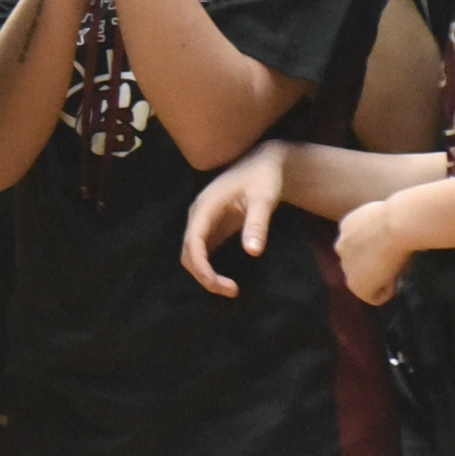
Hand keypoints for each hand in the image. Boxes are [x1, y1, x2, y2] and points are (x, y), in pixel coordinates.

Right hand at [181, 141, 288, 295]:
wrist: (265, 164)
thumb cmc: (264, 178)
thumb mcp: (264, 198)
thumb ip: (257, 223)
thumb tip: (252, 252)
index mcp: (206, 205)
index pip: (193, 241)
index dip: (202, 267)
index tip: (220, 285)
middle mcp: (199, 214)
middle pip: (188, 252)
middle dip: (204, 275)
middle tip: (231, 291)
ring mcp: (204, 221)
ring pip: (192, 254)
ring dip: (205, 274)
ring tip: (230, 289)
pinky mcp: (212, 227)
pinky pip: (202, 252)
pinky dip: (209, 268)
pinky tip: (225, 279)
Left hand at [333, 195, 412, 304]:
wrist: (397, 224)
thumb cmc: (400, 217)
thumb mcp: (384, 219)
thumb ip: (378, 232)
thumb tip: (390, 244)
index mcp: (347, 226)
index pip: (358, 246)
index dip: (378, 250)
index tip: (394, 249)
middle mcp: (341, 245)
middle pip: (358, 264)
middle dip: (375, 266)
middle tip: (396, 262)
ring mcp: (346, 266)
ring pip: (365, 281)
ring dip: (381, 279)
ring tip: (397, 268)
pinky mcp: (356, 285)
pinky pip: (374, 297)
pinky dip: (387, 291)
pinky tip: (395, 277)